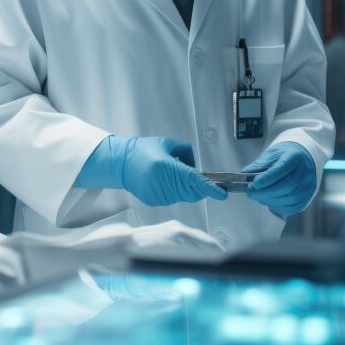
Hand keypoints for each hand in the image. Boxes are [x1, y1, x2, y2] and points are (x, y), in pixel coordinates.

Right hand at [76, 135, 226, 205]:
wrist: (121, 163)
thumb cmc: (142, 151)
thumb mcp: (167, 143)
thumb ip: (186, 152)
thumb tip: (196, 167)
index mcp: (166, 167)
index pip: (194, 180)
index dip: (210, 188)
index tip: (222, 193)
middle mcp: (163, 183)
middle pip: (192, 191)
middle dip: (200, 186)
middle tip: (201, 178)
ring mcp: (158, 195)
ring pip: (184, 195)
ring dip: (186, 187)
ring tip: (173, 173)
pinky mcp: (155, 201)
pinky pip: (174, 198)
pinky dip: (176, 191)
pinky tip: (166, 180)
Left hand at [243, 142, 316, 215]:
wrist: (301, 158)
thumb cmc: (284, 156)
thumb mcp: (271, 154)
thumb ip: (259, 165)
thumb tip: (245, 175)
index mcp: (295, 157)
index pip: (282, 169)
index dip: (267, 179)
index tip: (254, 184)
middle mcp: (305, 172)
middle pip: (287, 187)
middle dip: (265, 192)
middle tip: (251, 193)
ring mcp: (308, 186)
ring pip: (290, 199)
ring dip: (270, 200)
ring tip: (258, 196)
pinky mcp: (307, 197)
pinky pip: (293, 207)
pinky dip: (278, 207)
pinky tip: (269, 201)